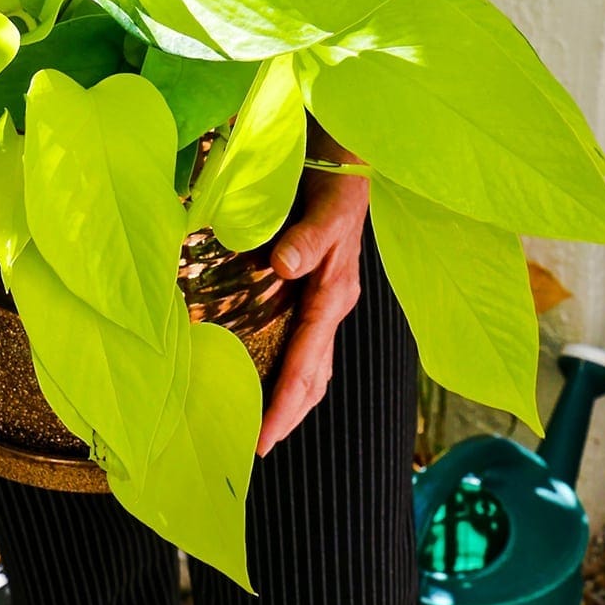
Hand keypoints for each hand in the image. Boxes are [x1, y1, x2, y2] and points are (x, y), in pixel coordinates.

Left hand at [257, 133, 368, 456]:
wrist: (348, 156)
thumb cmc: (337, 182)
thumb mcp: (326, 206)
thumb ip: (307, 237)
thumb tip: (283, 265)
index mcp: (334, 295)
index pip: (306, 365)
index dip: (284, 405)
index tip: (262, 439)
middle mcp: (331, 305)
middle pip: (312, 378)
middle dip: (287, 415)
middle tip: (255, 447)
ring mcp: (325, 300)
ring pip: (310, 364)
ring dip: (288, 396)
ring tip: (258, 423)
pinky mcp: (314, 288)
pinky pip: (300, 339)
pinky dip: (285, 365)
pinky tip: (261, 371)